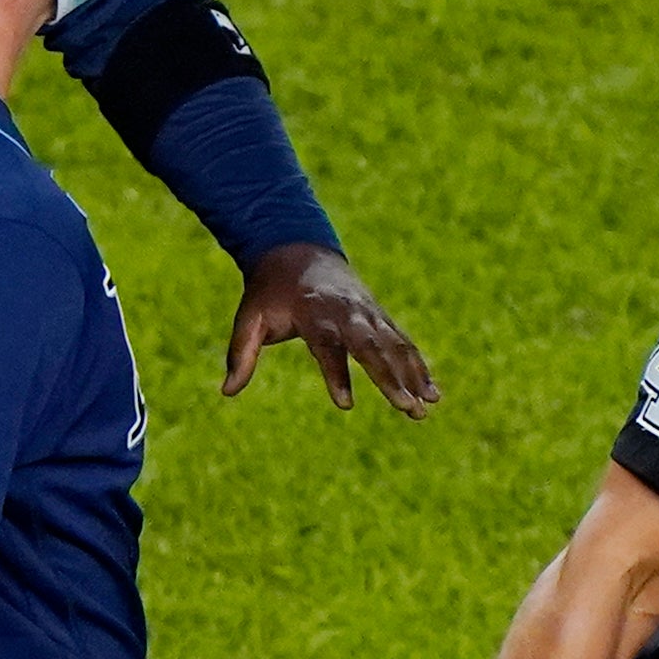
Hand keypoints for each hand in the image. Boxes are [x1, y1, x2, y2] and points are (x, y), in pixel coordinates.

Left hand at [225, 242, 438, 415]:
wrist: (296, 249)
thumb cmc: (269, 290)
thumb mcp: (249, 317)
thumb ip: (241, 353)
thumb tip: (227, 392)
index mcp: (314, 312)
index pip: (328, 347)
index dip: (337, 375)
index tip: (345, 405)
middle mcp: (347, 311)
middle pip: (372, 347)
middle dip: (391, 378)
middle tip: (406, 408)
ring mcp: (367, 312)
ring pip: (395, 345)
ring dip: (413, 376)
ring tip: (427, 408)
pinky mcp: (378, 316)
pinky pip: (402, 342)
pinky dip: (418, 365)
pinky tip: (432, 393)